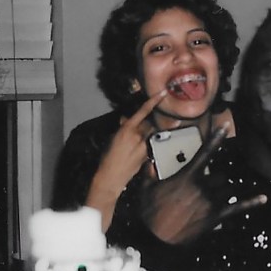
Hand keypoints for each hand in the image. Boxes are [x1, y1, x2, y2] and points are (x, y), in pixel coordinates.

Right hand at [86, 91, 166, 230]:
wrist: (111, 177)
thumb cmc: (108, 157)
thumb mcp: (113, 139)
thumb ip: (122, 128)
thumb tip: (125, 120)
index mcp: (127, 129)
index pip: (143, 111)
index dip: (153, 101)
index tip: (162, 94)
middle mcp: (138, 136)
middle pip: (148, 124)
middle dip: (145, 125)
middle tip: (136, 132)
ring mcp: (144, 146)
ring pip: (149, 135)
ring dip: (144, 136)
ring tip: (133, 145)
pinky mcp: (147, 155)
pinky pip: (149, 145)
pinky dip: (144, 146)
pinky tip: (135, 153)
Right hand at [141, 124, 267, 244]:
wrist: (156, 239)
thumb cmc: (150, 214)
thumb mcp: (146, 190)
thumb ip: (149, 174)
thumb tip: (149, 163)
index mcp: (188, 176)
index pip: (205, 152)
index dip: (216, 138)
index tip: (225, 126)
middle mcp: (203, 186)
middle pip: (221, 175)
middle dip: (218, 179)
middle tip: (209, 186)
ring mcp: (212, 201)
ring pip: (229, 188)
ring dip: (228, 189)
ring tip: (224, 192)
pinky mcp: (217, 216)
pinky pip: (238, 207)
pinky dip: (252, 202)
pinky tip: (263, 198)